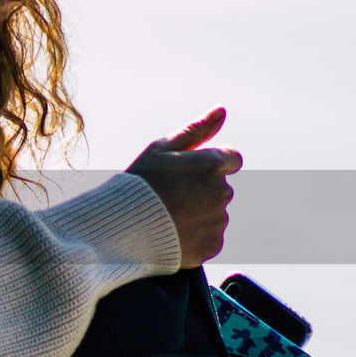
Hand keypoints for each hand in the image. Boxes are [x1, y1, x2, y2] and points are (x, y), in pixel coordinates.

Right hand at [126, 107, 241, 268]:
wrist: (123, 228)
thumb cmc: (139, 183)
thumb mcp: (162, 149)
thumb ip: (196, 130)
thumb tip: (221, 110)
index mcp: (212, 165)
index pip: (232, 158)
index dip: (211, 164)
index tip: (189, 172)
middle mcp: (222, 193)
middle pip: (220, 188)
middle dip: (201, 190)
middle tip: (170, 197)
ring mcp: (218, 221)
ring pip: (215, 214)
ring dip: (198, 214)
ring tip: (168, 217)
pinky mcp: (212, 246)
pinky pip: (210, 238)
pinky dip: (196, 237)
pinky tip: (173, 234)